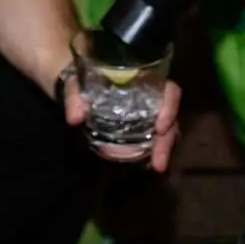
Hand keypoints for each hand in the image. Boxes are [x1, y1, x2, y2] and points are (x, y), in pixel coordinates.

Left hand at [60, 71, 183, 170]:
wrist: (77, 82)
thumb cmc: (82, 76)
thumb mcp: (76, 81)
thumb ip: (74, 96)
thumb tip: (75, 118)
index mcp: (142, 79)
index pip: (167, 90)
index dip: (170, 107)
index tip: (160, 127)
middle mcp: (151, 96)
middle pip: (169, 116)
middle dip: (167, 140)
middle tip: (159, 163)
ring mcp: (148, 113)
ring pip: (166, 130)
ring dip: (163, 149)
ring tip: (157, 167)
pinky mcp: (141, 127)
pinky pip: (153, 139)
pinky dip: (153, 152)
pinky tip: (147, 165)